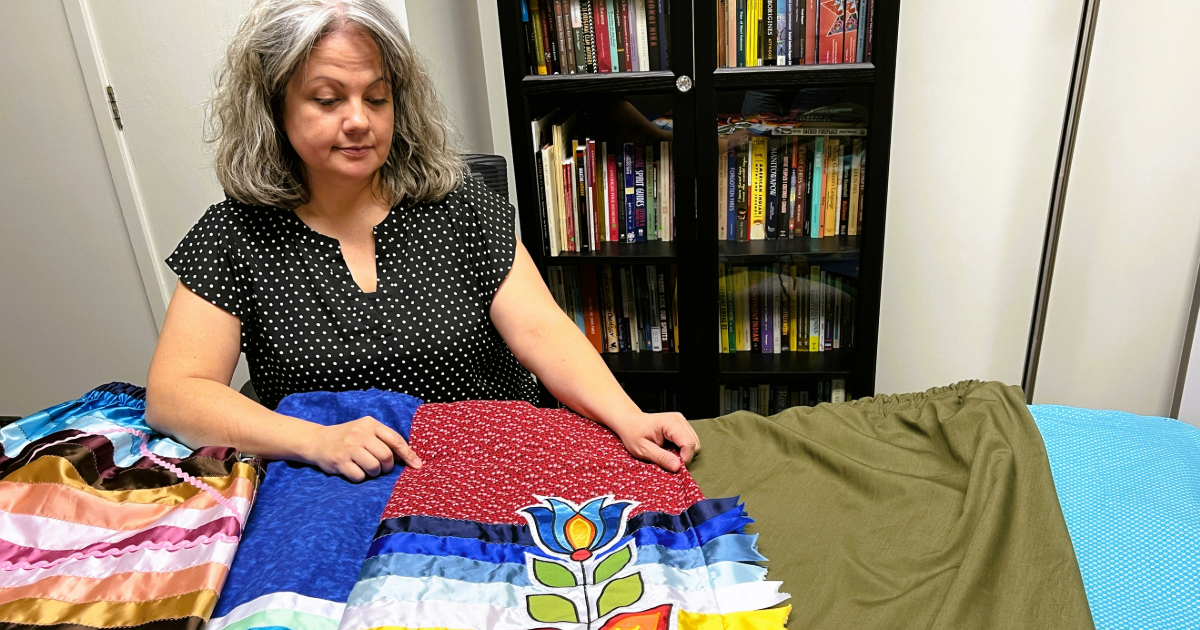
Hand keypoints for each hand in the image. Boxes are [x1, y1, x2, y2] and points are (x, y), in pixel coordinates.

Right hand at [306, 416, 421, 481]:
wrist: (318, 441)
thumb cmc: (348, 437)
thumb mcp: (365, 431)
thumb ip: (384, 440)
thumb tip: (407, 458)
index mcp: (370, 424)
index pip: (395, 439)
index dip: (408, 454)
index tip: (417, 465)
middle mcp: (360, 434)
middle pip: (386, 456)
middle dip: (387, 466)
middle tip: (382, 468)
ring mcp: (349, 448)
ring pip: (374, 467)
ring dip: (374, 473)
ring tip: (367, 469)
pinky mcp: (340, 462)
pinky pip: (359, 476)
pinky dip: (360, 477)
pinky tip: (354, 470)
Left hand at [611, 412, 700, 472]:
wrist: (629, 422)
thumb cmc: (633, 433)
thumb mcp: (643, 450)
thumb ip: (661, 458)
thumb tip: (677, 467)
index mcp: (669, 423)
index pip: (688, 443)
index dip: (684, 458)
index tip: (674, 466)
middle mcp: (678, 420)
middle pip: (694, 444)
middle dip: (684, 456)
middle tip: (668, 460)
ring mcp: (681, 421)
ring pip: (694, 443)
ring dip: (684, 452)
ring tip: (668, 452)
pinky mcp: (682, 425)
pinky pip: (690, 440)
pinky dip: (682, 448)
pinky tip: (670, 448)